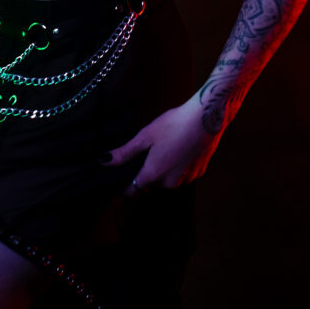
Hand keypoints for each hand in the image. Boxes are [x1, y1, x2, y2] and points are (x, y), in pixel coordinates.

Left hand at [101, 97, 221, 197]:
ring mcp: (186, 179)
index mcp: (154, 174)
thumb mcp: (145, 136)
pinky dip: (177, 166)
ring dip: (162, 170)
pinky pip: (181, 174)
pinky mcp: (198, 173)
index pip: (133, 191)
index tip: (119, 178)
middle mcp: (170, 183)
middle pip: (150, 184)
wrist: (206, 118)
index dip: (124, 187)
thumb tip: (103, 161)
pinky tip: (177, 148)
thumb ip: (125, 153)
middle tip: (144, 152)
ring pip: (166, 180)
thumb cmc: (173, 124)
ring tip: (163, 147)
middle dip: (145, 173)